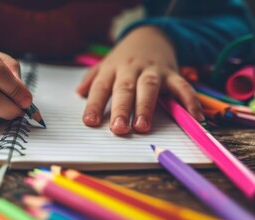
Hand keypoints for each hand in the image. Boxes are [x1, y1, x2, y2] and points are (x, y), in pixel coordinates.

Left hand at [77, 26, 203, 134]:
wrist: (150, 35)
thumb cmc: (124, 58)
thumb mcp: (105, 65)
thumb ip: (92, 79)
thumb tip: (79, 93)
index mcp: (112, 69)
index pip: (101, 87)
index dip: (94, 104)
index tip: (90, 122)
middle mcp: (131, 69)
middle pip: (124, 89)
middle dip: (121, 109)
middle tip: (118, 129)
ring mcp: (152, 70)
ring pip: (149, 87)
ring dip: (146, 107)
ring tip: (143, 127)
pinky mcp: (172, 72)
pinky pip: (182, 86)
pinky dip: (189, 101)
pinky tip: (194, 117)